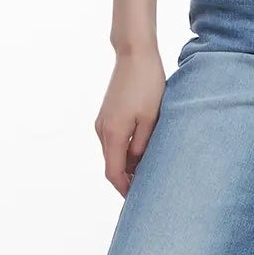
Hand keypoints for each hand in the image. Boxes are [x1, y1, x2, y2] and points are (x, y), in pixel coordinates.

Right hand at [95, 46, 168, 195]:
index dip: (125, 189)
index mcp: (113, 133)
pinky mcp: (107, 114)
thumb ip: (143, 146)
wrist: (134, 55)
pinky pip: (113, 141)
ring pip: (113, 153)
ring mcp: (102, 121)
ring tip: (148, 172)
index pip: (114, 173)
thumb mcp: (151, 119)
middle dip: (127, 180)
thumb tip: (136, 166)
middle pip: (111, 165)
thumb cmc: (147, 84)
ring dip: (127, 165)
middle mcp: (102, 130)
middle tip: (147, 191)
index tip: (137, 200)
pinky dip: (125, 151)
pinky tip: (142, 152)